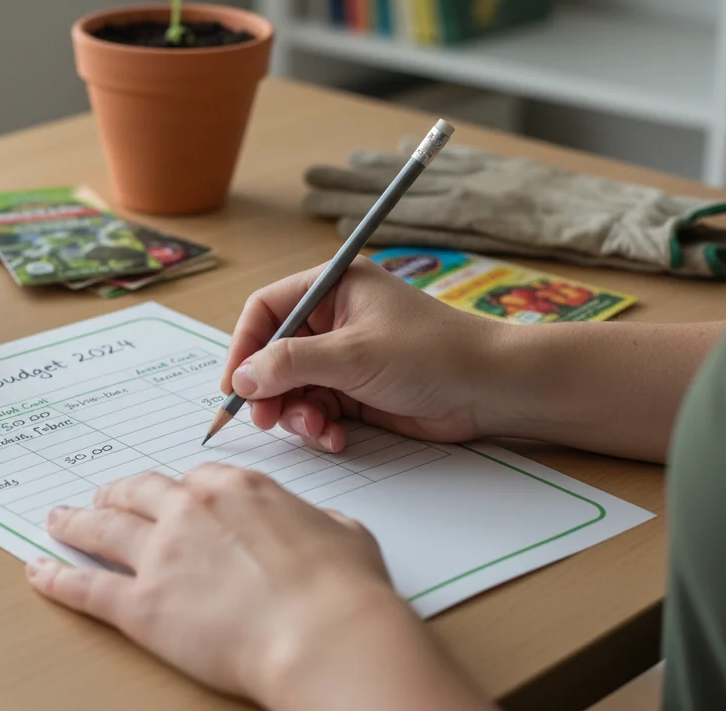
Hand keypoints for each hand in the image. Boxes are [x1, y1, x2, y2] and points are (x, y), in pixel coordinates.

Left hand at [27, 465, 403, 707]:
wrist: (324, 634)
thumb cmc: (344, 591)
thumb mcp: (345, 535)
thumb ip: (320, 524)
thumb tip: (322, 527)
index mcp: (238, 489)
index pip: (193, 480)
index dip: (177, 492)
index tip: (169, 497)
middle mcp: (191, 511)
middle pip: (138, 493)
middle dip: (116, 494)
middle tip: (102, 498)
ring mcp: (161, 555)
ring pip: (102, 530)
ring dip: (75, 523)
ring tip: (58, 520)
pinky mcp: (141, 605)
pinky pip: (86, 588)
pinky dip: (56, 579)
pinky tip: (39, 572)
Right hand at [224, 257, 500, 451]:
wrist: (490, 390)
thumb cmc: (431, 354)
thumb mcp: (353, 355)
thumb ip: (290, 364)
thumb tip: (242, 379)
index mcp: (332, 287)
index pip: (265, 310)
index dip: (244, 347)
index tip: (235, 386)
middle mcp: (333, 318)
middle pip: (273, 353)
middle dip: (270, 390)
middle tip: (268, 420)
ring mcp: (344, 356)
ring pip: (292, 386)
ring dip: (296, 414)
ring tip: (317, 430)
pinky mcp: (355, 390)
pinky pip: (316, 408)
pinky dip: (318, 426)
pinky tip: (336, 438)